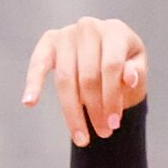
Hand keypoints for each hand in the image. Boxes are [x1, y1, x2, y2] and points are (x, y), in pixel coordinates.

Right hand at [22, 17, 145, 144]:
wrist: (112, 50)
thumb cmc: (127, 63)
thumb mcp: (139, 68)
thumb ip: (136, 73)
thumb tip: (129, 78)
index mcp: (115, 31)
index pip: (110, 67)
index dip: (112, 98)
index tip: (115, 125)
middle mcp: (89, 27)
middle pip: (87, 76)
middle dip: (95, 110)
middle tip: (104, 134)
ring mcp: (67, 33)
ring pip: (65, 79)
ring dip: (72, 112)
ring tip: (81, 139)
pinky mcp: (49, 41)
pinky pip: (38, 63)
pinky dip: (33, 82)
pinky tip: (29, 102)